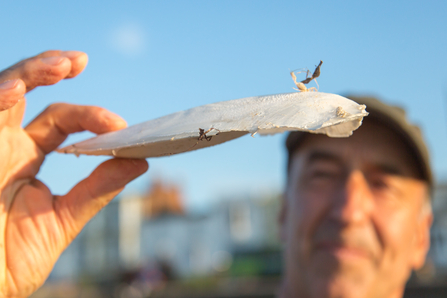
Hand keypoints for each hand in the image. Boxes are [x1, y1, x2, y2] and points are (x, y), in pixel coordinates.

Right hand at [0, 51, 147, 297]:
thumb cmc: (8, 263)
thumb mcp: (62, 220)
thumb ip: (97, 189)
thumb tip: (141, 161)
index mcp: (26, 159)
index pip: (60, 122)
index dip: (90, 118)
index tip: (121, 127)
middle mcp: (4, 146)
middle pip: (29, 95)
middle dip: (52, 70)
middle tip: (81, 61)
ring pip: (1, 92)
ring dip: (30, 71)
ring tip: (65, 63)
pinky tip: (14, 91)